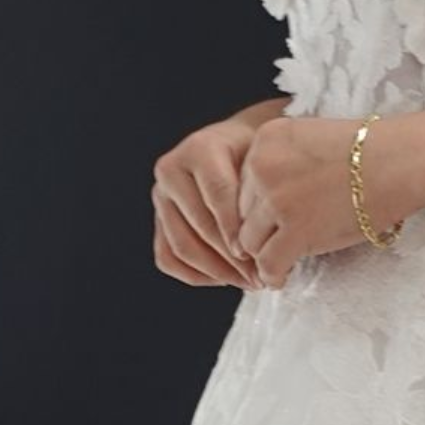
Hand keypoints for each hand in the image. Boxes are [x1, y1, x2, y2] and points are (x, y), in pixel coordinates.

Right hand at [152, 99, 291, 289]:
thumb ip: (262, 189)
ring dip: (216, 271)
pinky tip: (225, 279)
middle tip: (260, 276)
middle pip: (199, 224)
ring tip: (248, 282)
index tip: (258, 254)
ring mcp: (161, 195)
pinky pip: (167, 257)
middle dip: (232, 257)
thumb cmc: (257, 152)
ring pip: (181, 246)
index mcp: (200, 148)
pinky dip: (195, 274)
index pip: (218, 193)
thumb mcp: (264, 158)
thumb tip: (267, 243)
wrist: (237, 143)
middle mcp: (172, 170)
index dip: (237, 227)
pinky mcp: (157, 218)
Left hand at [235, 114, 410, 289]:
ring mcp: (276, 199)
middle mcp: (263, 166)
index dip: (256, 206)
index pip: (243, 181)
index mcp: (267, 138)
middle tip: (271, 247)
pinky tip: (282, 278)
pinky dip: (273, 275)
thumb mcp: (315, 138)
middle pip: (240, 212)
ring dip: (262, 256)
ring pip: (249, 241)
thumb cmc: (373, 149)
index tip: (269, 221)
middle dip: (257, 231)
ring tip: (276, 265)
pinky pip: (268, 263)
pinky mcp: (295, 231)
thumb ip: (287, 161)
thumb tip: (272, 201)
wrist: (402, 161)